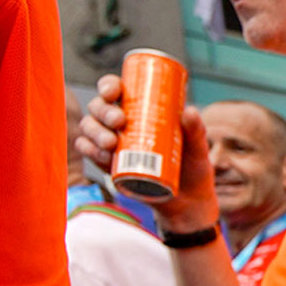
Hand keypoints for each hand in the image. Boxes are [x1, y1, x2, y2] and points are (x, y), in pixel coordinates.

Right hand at [77, 74, 221, 233]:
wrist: (187, 200)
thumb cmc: (192, 166)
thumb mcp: (197, 147)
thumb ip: (196, 130)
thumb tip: (189, 111)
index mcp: (139, 109)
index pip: (116, 89)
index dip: (108, 85)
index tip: (115, 91)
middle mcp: (120, 122)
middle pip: (98, 107)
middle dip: (103, 110)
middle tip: (119, 121)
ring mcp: (111, 142)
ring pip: (89, 128)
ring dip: (94, 131)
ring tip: (111, 142)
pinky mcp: (107, 163)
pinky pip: (87, 151)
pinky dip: (90, 151)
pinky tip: (103, 155)